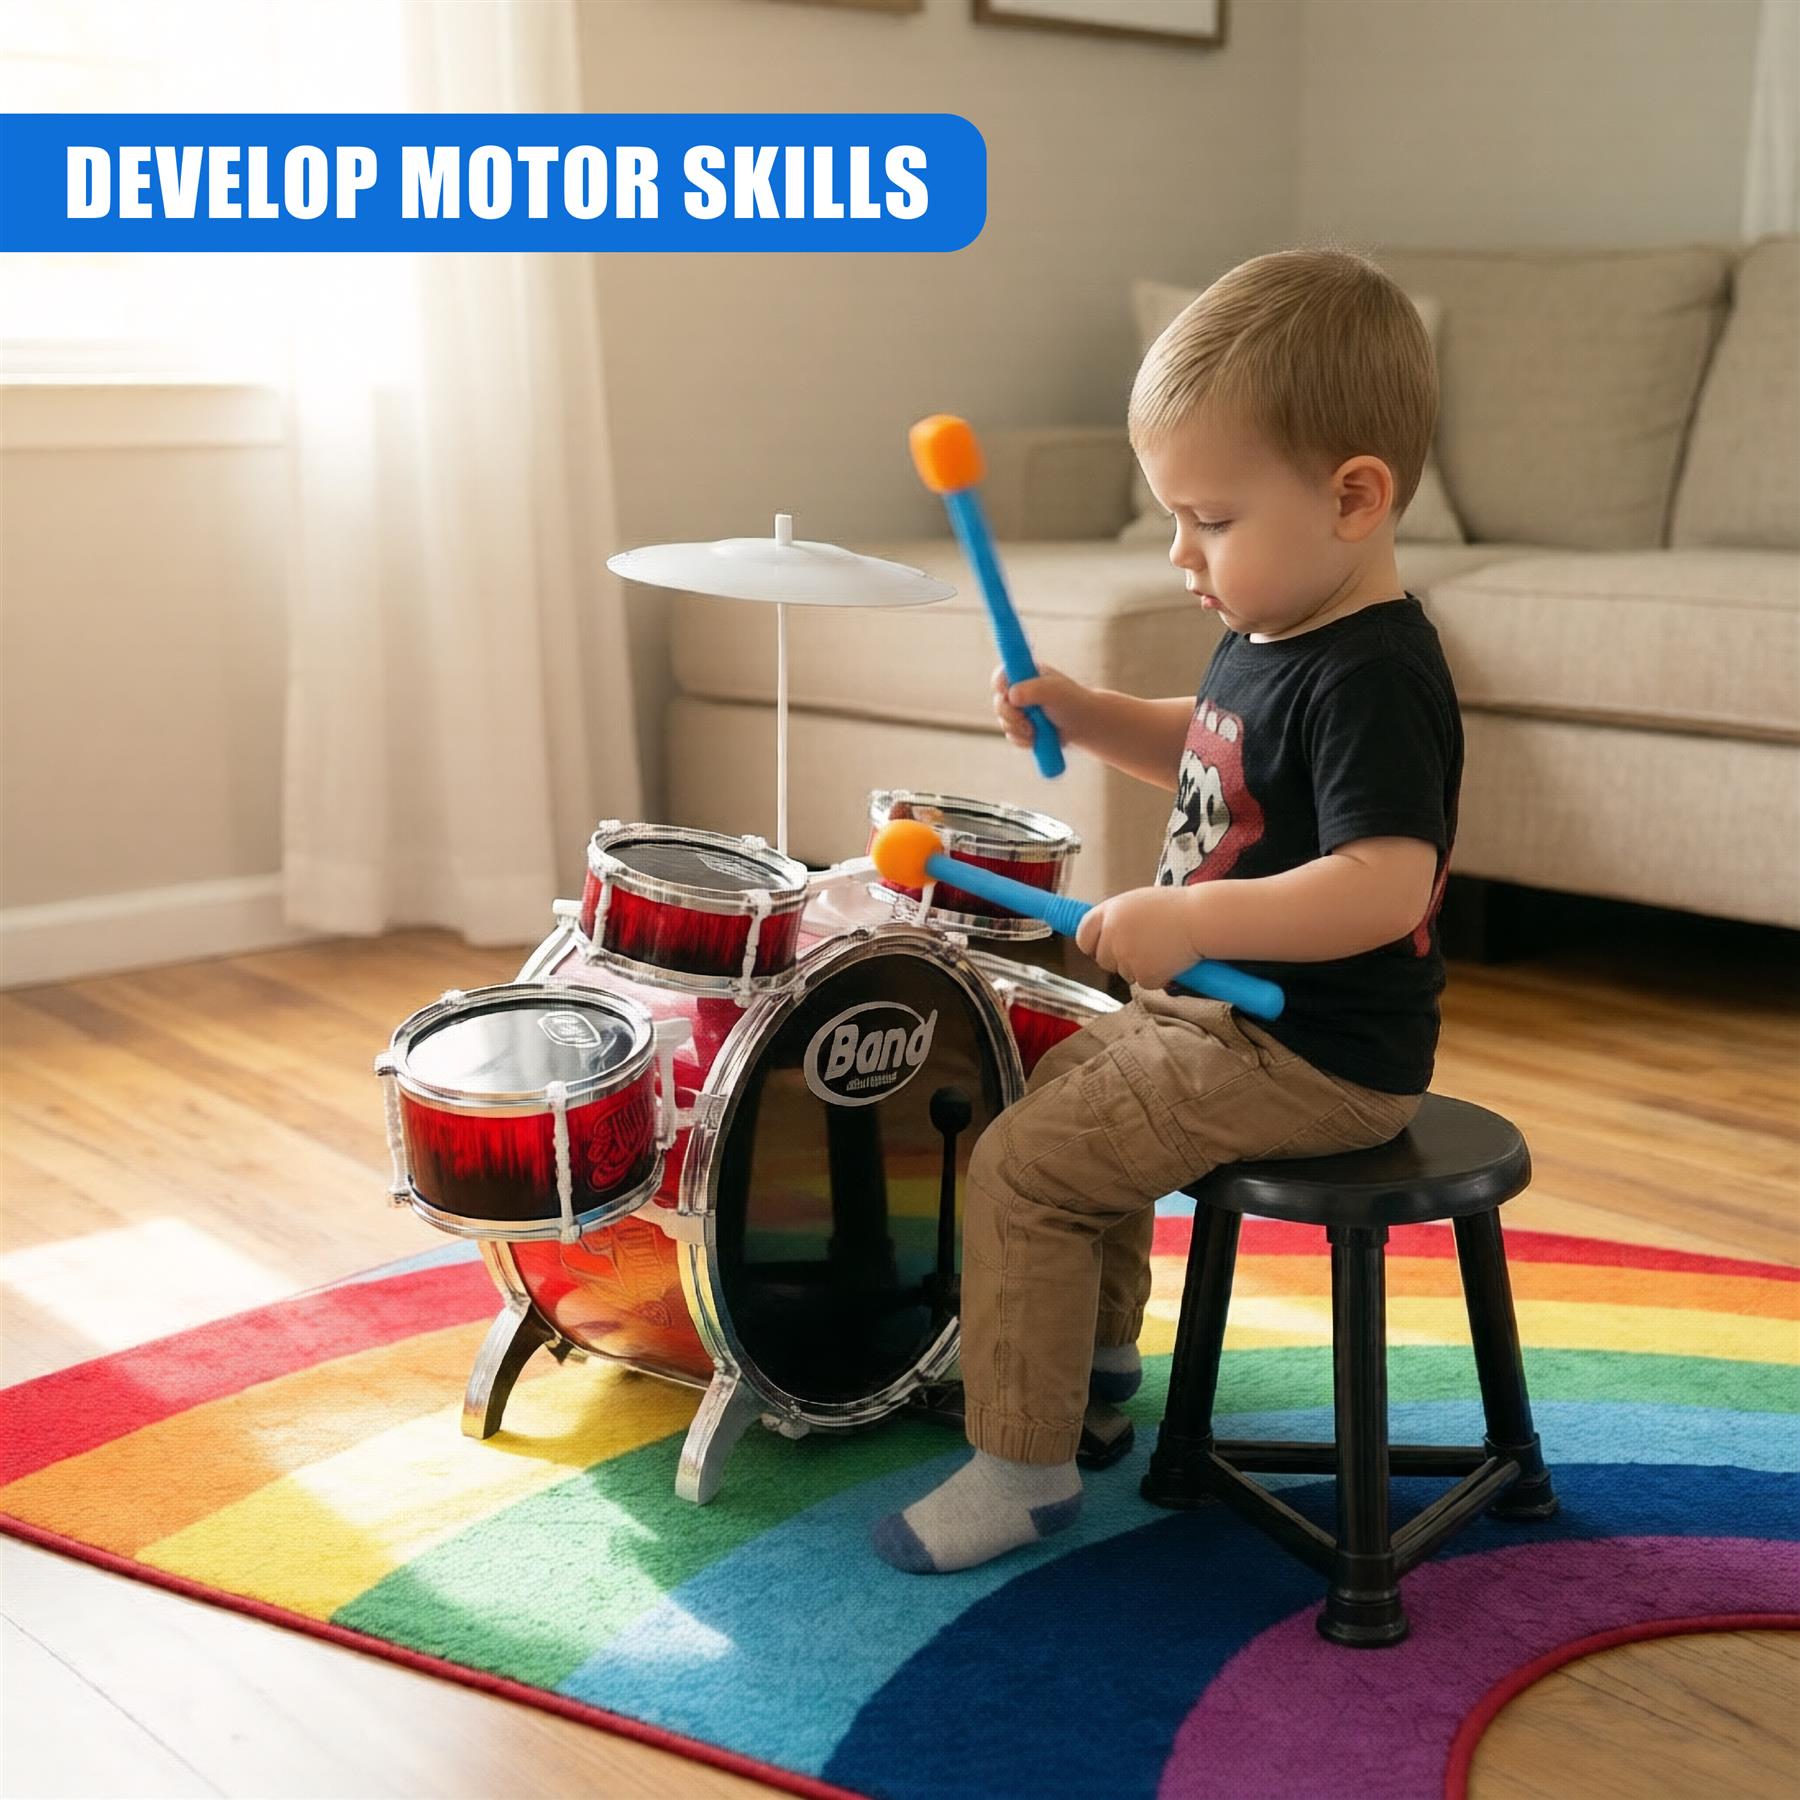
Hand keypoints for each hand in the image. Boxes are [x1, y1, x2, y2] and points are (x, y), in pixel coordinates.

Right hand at [990, 662, 1094, 752]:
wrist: (1085, 725)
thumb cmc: (1073, 702)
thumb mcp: (1055, 692)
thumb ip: (1034, 690)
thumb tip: (1011, 695)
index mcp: (1026, 674)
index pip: (1002, 675)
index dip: (1000, 685)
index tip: (1006, 695)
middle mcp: (1020, 690)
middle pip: (999, 701)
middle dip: (1009, 714)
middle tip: (1024, 720)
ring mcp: (1020, 710)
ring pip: (1004, 721)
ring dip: (1017, 729)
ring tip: (1036, 730)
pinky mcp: (1023, 727)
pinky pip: (1011, 735)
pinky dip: (1021, 740)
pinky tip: (1035, 739)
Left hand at [1075, 885, 1199, 989]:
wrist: (1201, 919)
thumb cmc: (1176, 907)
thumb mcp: (1138, 902)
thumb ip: (1118, 918)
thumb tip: (1104, 934)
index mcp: (1110, 912)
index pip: (1083, 935)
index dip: (1092, 944)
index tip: (1100, 947)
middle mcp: (1113, 934)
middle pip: (1102, 959)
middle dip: (1119, 959)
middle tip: (1144, 947)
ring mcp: (1127, 956)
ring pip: (1124, 973)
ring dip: (1139, 967)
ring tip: (1162, 949)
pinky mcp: (1144, 974)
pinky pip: (1145, 982)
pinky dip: (1158, 977)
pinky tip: (1170, 960)